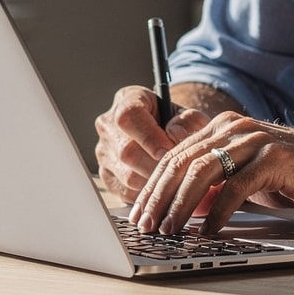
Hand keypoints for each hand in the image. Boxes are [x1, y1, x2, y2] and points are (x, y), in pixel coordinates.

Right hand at [93, 86, 206, 201]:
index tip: (168, 150)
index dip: (148, 137)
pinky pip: (125, 191)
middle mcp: (108, 125)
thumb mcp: (190, 116)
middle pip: (126, 152)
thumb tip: (176, 134)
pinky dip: (146, 194)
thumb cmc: (178, 123)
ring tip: (173, 177)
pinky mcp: (106, 174)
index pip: (129, 117)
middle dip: (156, 165)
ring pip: (126, 176)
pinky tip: (162, 186)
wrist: (168, 135)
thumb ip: (189, 121)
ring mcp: (104, 151)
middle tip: (178, 170)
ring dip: (153, 181)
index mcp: (127, 100)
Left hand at [129, 112, 293, 235]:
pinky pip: (236, 187)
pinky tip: (208, 230)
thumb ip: (216, 185)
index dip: (153, 187)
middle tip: (146, 226)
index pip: (176, 156)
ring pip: (203, 172)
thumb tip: (179, 210)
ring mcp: (256, 141)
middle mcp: (236, 128)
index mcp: (224, 128)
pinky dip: (218, 211)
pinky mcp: (275, 159)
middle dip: (159, 198)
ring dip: (181, 206)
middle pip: (183, 162)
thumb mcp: (247, 176)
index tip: (140, 214)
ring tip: (171, 230)